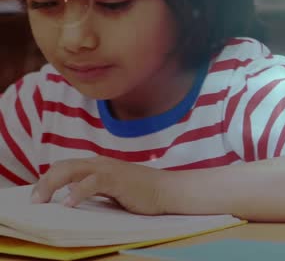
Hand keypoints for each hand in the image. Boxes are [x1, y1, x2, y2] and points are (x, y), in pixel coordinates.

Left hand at [30, 157, 173, 214]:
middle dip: (44, 183)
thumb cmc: (141, 191)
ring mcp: (107, 169)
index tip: (38, 197)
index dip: (47, 180)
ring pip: (70, 170)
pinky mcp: (116, 180)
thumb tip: (70, 194)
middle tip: (35, 201)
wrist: (166, 190)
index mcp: (97, 164)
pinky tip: (69, 204)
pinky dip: (77, 193)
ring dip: (51, 185)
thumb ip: (92, 187)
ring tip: (42, 201)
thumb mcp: (111, 187)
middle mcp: (99, 163)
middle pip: (62, 166)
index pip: (64, 166)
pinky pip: (90, 183)